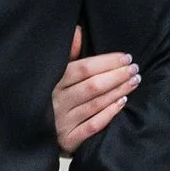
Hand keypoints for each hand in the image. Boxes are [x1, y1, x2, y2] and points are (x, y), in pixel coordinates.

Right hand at [53, 33, 138, 152]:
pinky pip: (92, 126)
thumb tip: (78, 31)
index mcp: (53, 82)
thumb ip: (68, 54)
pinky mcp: (68, 140)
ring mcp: (62, 122)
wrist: (35, 133)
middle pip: (92, 86)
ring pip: (95, 104)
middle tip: (135, 69)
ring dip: (118, 91)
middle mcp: (56, 101)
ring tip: (134, 81)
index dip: (107, 62)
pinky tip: (123, 103)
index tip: (126, 57)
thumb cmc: (52, 98)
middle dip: (117, 76)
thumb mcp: (56, 75)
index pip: (83, 68)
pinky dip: (109, 113)